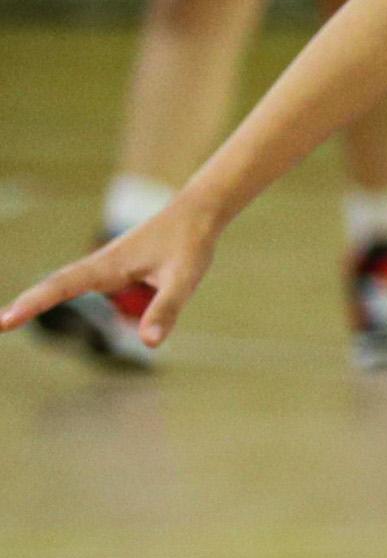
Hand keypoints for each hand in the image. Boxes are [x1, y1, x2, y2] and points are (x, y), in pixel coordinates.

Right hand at [3, 200, 215, 351]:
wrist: (197, 213)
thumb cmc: (190, 244)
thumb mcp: (184, 279)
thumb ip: (167, 310)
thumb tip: (149, 343)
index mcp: (109, 266)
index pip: (62, 287)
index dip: (34, 304)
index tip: (6, 320)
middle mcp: (100, 265)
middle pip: (54, 285)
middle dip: (26, 304)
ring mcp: (104, 266)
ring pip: (64, 283)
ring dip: (38, 299)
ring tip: (9, 318)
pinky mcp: (114, 269)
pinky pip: (80, 283)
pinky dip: (58, 293)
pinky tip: (46, 301)